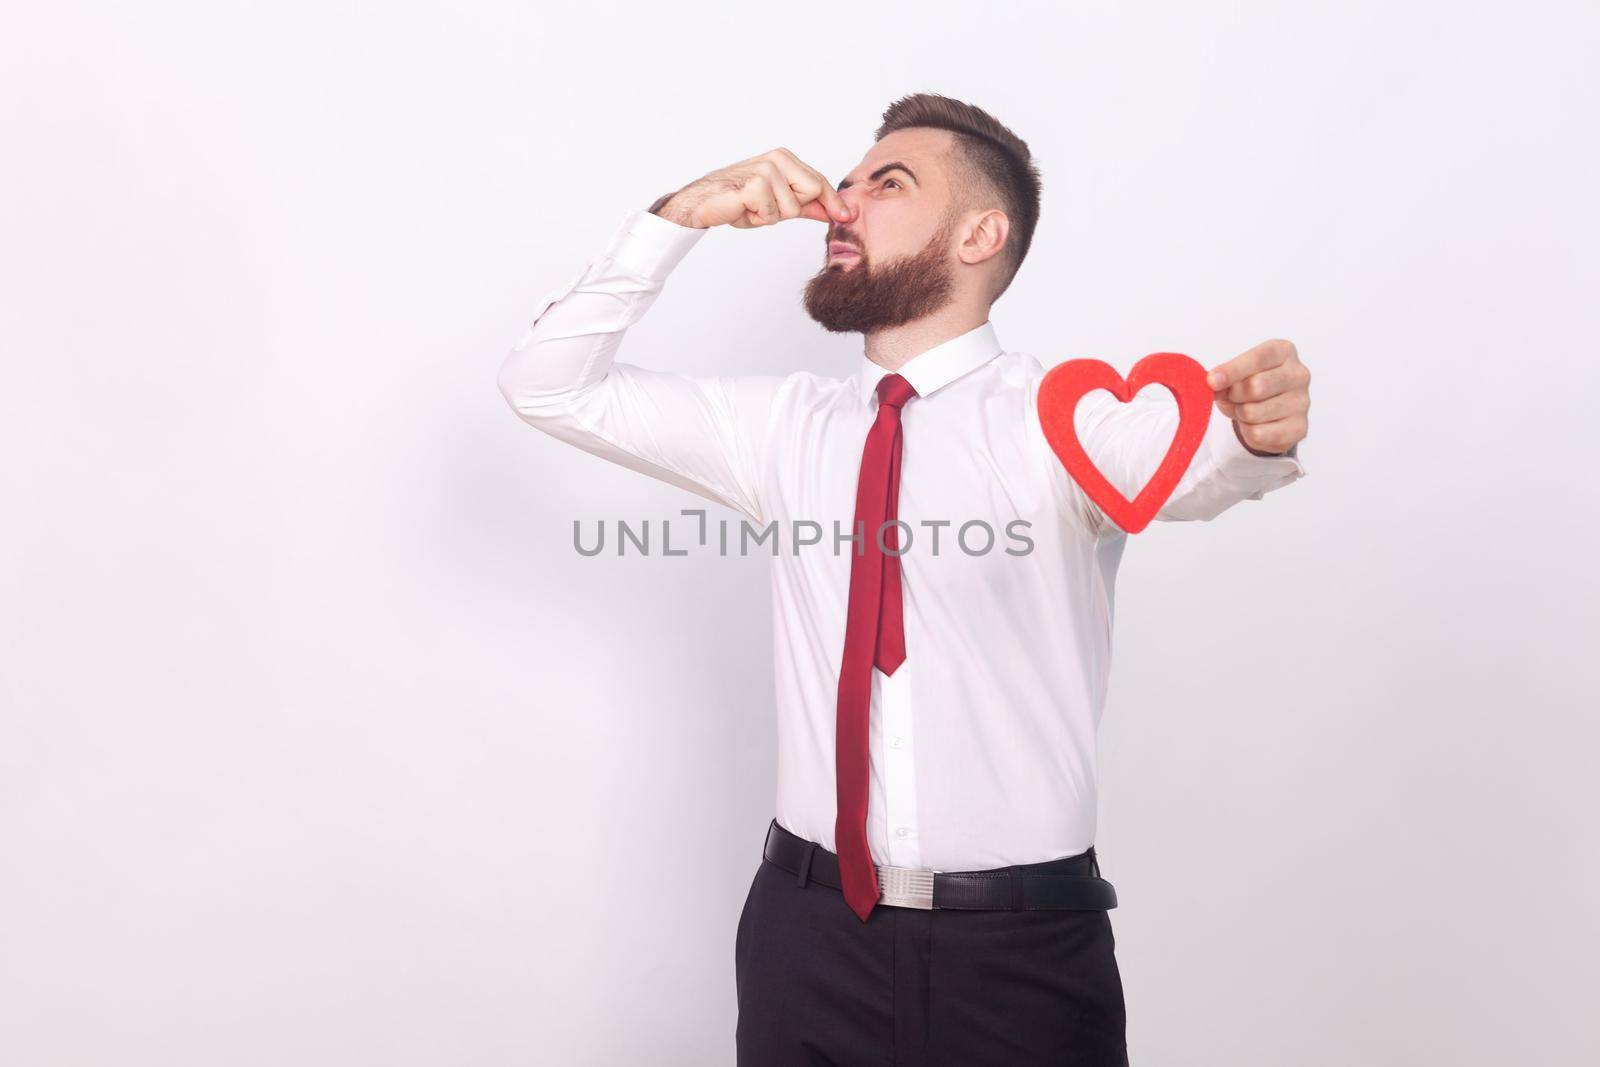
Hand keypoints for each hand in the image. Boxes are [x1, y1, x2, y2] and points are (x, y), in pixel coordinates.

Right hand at [653, 148, 853, 229]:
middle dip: (791, 210)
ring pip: (790, 209)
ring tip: (751, 208)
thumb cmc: (739, 201)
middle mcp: (778, 159)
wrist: (703, 203)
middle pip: (811, 194)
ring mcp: (766, 169)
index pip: (818, 182)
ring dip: (769, 217)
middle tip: (764, 206)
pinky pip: (771, 215)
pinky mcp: (754, 184)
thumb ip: (807, 206)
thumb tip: (835, 214)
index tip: (848, 216)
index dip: (832, 202)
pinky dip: (757, 219)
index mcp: (785, 159)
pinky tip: (742, 208)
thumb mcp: (778, 204)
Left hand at [1205, 339, 1310, 456]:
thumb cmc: (1250, 386)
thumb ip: (1224, 376)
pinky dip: (1247, 432)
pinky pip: (1259, 433)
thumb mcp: (1235, 375)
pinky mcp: (1299, 428)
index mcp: (1283, 352)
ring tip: (1245, 410)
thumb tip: (1214, 383)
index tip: (1212, 381)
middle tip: (1233, 397)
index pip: (1258, 359)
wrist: (1267, 414)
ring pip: (1253, 412)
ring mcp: (1302, 402)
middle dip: (1234, 395)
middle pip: (1256, 387)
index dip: (1233, 370)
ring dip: (1240, 414)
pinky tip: (1254, 424)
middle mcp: (1298, 374)